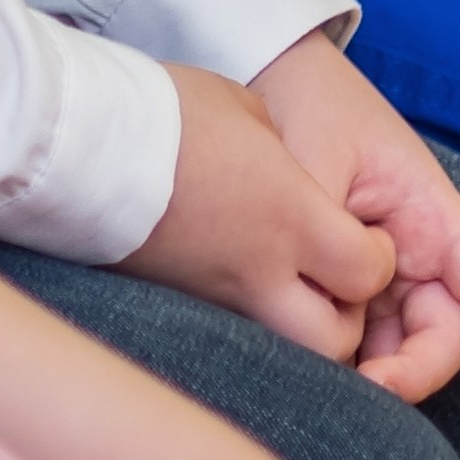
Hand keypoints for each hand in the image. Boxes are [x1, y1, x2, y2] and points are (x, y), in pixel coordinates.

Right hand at [121, 61, 395, 360]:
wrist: (80, 140)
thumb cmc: (167, 111)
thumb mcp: (245, 111)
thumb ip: (284, 158)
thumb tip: (287, 180)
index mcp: (290, 215)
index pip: (368, 273)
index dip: (378, 260)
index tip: (364, 237)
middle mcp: (259, 270)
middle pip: (334, 341)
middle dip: (345, 321)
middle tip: (333, 281)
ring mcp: (214, 297)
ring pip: (283, 348)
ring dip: (296, 327)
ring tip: (283, 284)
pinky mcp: (176, 305)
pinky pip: (232, 330)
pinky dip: (246, 317)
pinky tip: (232, 276)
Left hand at [253, 30, 459, 405]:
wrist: (268, 73)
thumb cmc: (304, 104)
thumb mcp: (311, 162)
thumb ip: (324, 233)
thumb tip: (331, 310)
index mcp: (431, 212)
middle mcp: (420, 249)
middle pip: (449, 333)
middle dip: (419, 371)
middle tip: (370, 388)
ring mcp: (386, 269)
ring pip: (404, 344)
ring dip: (382, 373)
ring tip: (332, 383)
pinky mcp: (349, 281)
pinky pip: (364, 336)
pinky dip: (349, 358)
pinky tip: (314, 362)